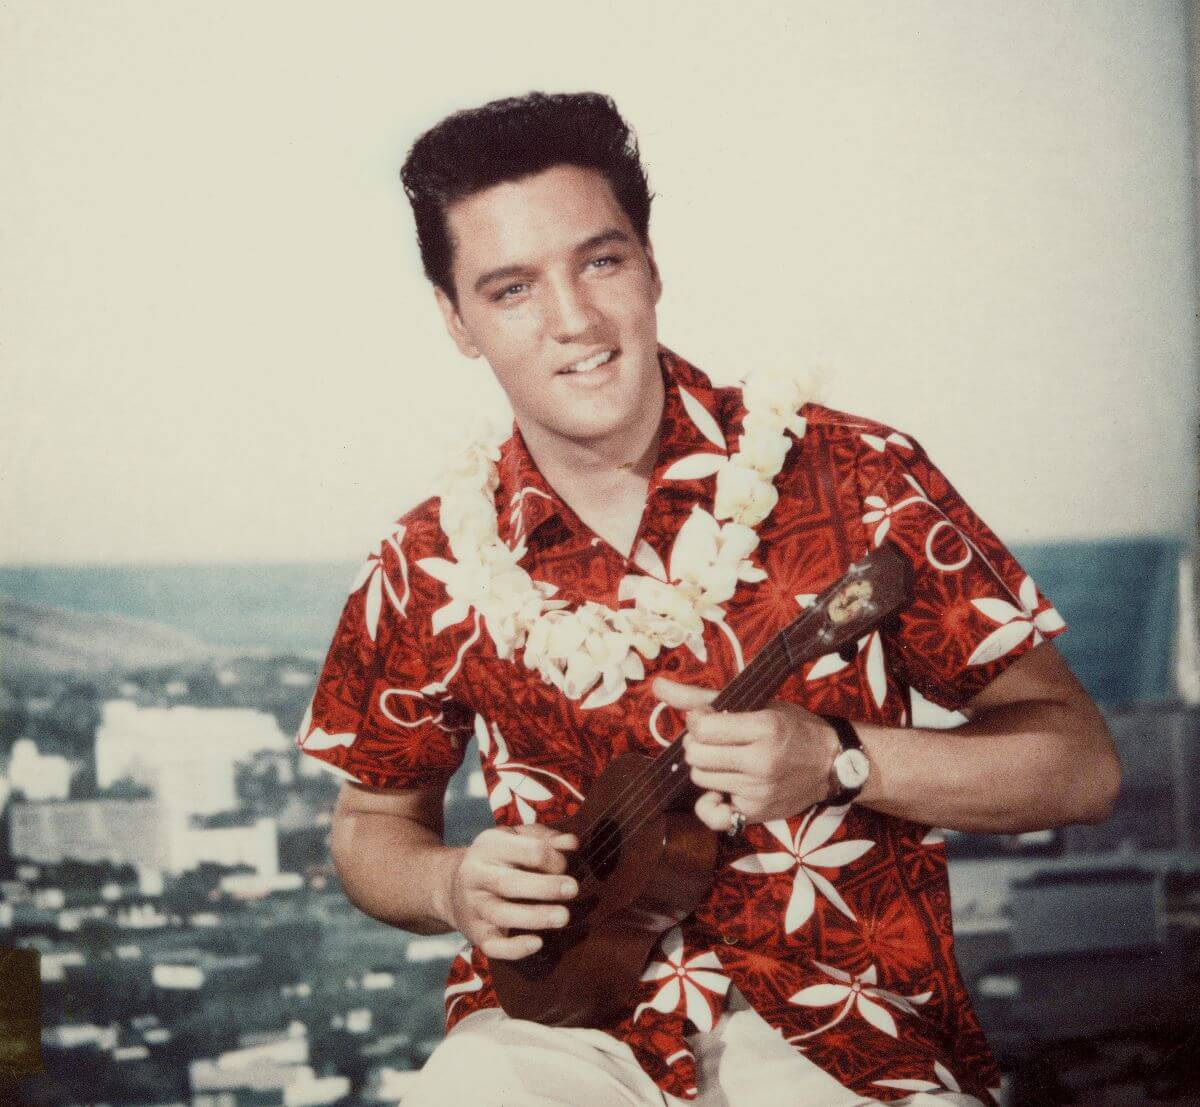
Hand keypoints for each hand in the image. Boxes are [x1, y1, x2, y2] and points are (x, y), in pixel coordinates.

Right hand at [445, 824, 578, 960]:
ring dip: (535, 917)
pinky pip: (492, 945)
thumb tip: (573, 843)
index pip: (526, 850)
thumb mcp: (515, 838)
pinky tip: (537, 943)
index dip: (553, 858)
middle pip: (509, 882)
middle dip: (545, 887)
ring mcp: (474, 906)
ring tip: (563, 917)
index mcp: (489, 846)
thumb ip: (545, 838)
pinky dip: (514, 948)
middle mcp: (476, 875)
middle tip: (573, 889)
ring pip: (501, 914)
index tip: (565, 866)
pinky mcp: (475, 933)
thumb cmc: (497, 858)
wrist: (450, 885)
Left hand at [653, 677, 839, 831]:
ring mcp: (758, 791)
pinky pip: (711, 814)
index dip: (697, 721)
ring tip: (725, 760)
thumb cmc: (792, 728)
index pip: (702, 728)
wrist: (832, 764)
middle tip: (715, 740)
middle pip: (697, 755)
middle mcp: (761, 761)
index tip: (709, 719)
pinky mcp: (756, 814)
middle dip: (698, 744)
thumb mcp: (756, 704)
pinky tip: (720, 790)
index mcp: (764, 727)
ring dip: (705, 768)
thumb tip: (656, 685)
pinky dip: (709, 802)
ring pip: (700, 779)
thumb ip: (702, 697)